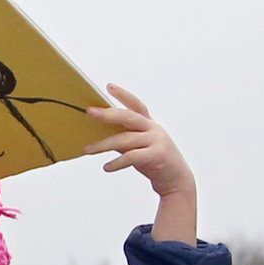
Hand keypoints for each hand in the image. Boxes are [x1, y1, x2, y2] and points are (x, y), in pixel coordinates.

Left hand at [85, 84, 197, 245]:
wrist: (176, 179)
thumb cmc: (153, 159)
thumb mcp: (138, 145)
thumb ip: (122, 137)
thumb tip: (97, 134)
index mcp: (149, 123)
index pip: (136, 105)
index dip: (123, 95)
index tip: (109, 86)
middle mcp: (154, 129)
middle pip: (129, 117)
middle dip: (108, 114)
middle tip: (90, 112)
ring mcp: (156, 141)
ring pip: (125, 139)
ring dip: (104, 145)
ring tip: (87, 149)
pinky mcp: (157, 156)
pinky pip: (132, 157)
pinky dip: (117, 162)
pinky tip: (106, 167)